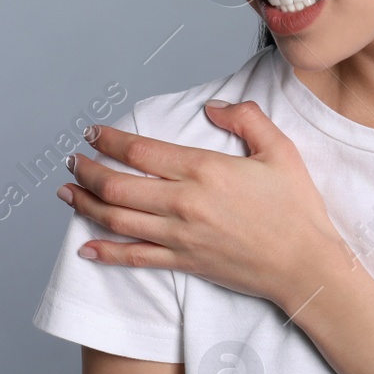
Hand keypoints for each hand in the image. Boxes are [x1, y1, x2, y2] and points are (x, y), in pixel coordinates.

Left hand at [59, 100, 348, 312]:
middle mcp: (184, 203)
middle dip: (87, 170)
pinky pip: (134, 258)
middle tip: (72, 160)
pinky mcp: (184, 263)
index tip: (94, 133)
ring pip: (116, 219)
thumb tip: (213, 107)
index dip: (109, 140)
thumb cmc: (297, 210)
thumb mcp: (280, 151)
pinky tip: (85, 246)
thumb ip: (247, 119)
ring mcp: (180, 236)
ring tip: (68, 192)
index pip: (140, 151)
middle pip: (116, 185)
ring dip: (85, 204)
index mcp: (205, 170)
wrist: (305, 265)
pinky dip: (105, 252)